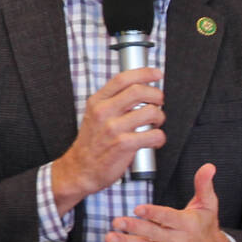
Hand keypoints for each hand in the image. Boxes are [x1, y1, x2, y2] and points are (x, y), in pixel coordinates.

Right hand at [48, 66, 164, 211]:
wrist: (80, 169)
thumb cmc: (92, 142)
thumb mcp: (95, 115)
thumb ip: (112, 100)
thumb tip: (139, 89)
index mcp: (97, 101)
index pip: (122, 78)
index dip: (144, 73)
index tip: (156, 74)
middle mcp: (104, 112)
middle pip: (139, 91)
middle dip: (157, 95)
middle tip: (159, 102)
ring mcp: (113, 128)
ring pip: (150, 112)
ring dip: (160, 117)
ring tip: (155, 124)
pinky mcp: (123, 145)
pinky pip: (153, 135)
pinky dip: (159, 138)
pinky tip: (154, 140)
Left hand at [102, 162, 234, 241]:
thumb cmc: (205, 227)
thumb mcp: (208, 205)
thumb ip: (203, 185)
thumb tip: (208, 166)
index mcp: (188, 225)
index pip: (169, 218)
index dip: (153, 213)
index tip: (138, 208)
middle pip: (153, 234)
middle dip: (134, 228)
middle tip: (117, 221)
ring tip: (109, 237)